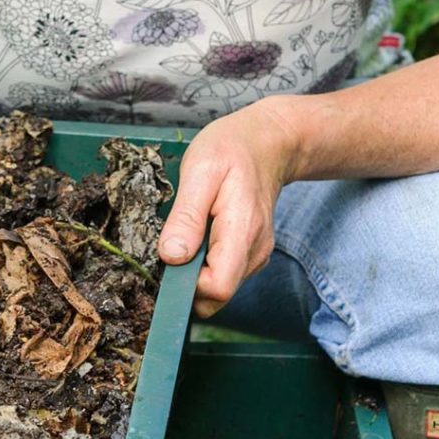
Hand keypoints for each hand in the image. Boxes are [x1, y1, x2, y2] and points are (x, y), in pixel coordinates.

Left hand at [158, 97, 301, 317]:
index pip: (217, 288)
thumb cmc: (232, 149)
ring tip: (188, 234)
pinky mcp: (248, 256)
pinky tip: (198, 238)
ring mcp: (254, 256)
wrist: (268, 142)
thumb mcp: (200, 171)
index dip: (187, 286)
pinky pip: (220, 275)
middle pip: (216, 296)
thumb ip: (186, 216)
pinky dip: (202, 266)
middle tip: (173, 246)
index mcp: (242, 233)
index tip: (170, 261)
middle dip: (186, 284)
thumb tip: (171, 257)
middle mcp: (254, 252)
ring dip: (193, 274)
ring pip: (217, 290)